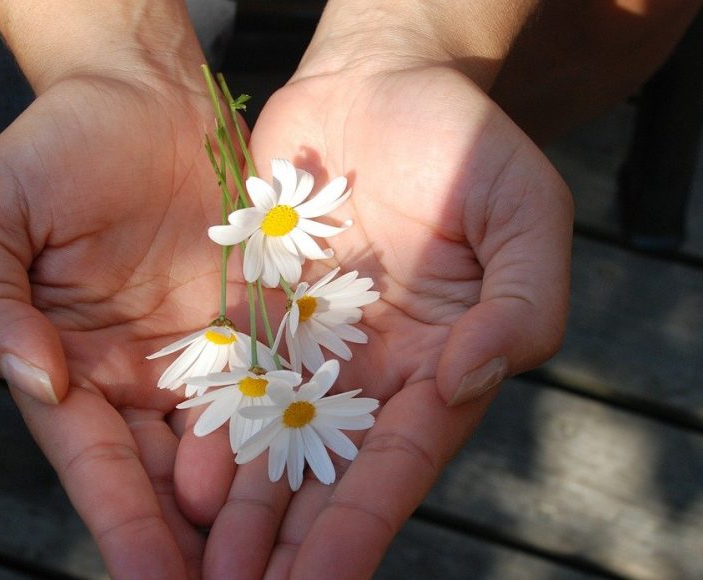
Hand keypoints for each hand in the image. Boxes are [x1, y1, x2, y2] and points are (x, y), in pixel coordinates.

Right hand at [0, 71, 250, 576]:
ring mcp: (204, 359)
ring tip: (287, 572)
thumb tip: (35, 382)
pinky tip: (325, 490)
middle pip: (166, 481)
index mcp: (69, 368)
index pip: (98, 465)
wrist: (143, 91)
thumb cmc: (55, 147)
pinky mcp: (258, 327)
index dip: (124, 526)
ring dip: (253, 518)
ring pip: (230, 454)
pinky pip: (283, 390)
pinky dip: (298, 441)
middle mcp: (140, 381)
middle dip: (193, 550)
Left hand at [199, 41, 572, 579]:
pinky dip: (205, 436)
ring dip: (238, 517)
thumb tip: (461, 382)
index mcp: (438, 367)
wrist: (380, 79)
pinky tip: (176, 488)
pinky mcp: (256, 314)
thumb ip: (521, 304)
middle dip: (287, 550)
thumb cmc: (466, 142)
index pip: (395, 468)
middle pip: (324, 481)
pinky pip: (226, 382)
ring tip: (200, 574)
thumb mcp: (526, 212)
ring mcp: (308, 349)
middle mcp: (368, 376)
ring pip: (268, 448)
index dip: (356, 533)